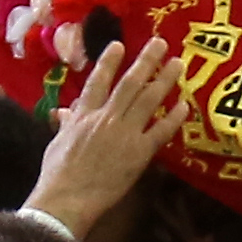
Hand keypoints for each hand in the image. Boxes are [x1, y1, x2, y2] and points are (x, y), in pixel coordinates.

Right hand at [32, 36, 184, 237]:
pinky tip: (185, 106)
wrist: (67, 198)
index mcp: (83, 115)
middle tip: (161, 43)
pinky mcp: (138, 153)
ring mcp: (124, 133)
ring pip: (147, 100)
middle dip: (145, 61)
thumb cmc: (57, 174)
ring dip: (164, 79)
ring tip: (178, 64)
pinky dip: (172, 119)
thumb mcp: (56, 142)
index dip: (109, 62)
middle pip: (129, 84)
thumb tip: (63, 111)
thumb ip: (66, 124)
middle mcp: (105, 118)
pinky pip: (159, 132)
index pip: (97, 82)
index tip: (120, 45)